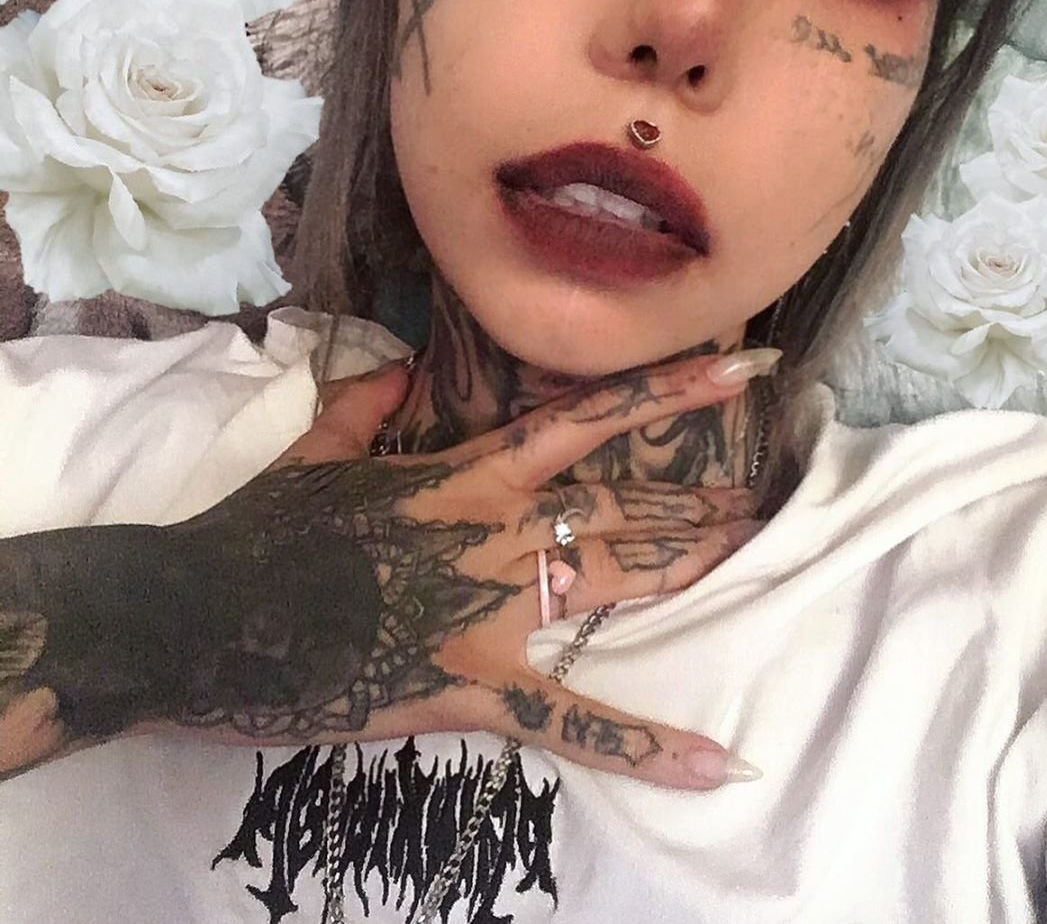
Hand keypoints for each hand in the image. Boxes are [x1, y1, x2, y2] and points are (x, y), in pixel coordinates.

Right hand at [164, 352, 764, 789]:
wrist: (208, 614)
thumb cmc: (263, 528)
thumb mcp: (317, 450)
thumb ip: (372, 401)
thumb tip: (409, 363)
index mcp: (464, 474)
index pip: (584, 421)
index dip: (667, 390)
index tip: (742, 368)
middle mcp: (494, 532)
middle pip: (617, 512)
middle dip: (692, 505)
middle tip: (760, 500)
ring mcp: (488, 610)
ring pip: (609, 587)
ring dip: (684, 572)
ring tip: (751, 555)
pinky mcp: (469, 684)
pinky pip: (566, 718)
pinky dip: (639, 743)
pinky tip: (710, 761)